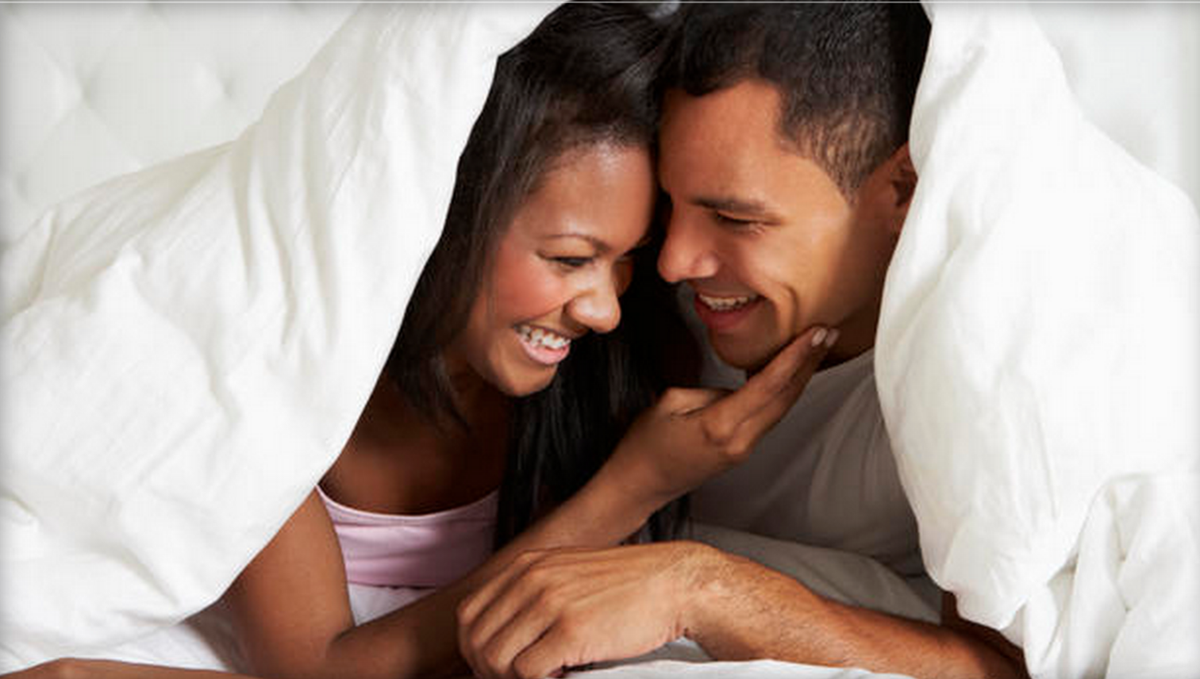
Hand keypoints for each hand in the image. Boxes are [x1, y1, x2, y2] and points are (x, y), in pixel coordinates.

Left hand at [457, 542, 716, 678]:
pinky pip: (527, 672)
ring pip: (496, 660)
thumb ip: (533, 592)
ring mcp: (550, 603)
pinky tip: (562, 675)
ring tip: (544, 675)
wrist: (675, 583)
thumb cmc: (628, 586)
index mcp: (527, 565)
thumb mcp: (569, 573)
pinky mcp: (571, 630)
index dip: (475, 649)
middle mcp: (532, 579)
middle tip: (519, 678)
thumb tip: (503, 634)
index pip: (469, 615)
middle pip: (477, 640)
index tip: (495, 666)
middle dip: (489, 670)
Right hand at [595, 326, 837, 511]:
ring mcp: (743, 449)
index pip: (768, 385)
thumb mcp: (670, 403)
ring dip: (801, 377)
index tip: (815, 334)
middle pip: (786, 397)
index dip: (795, 357)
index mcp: (720, 426)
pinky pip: (768, 416)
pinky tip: (788, 374)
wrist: (639, 484)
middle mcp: (740, 441)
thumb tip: (735, 389)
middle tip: (828, 333)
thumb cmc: (645, 443)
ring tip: (815, 348)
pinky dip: (782, 391)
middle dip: (810, 363)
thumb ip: (709, 391)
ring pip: (781, 408)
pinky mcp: (741, 450)